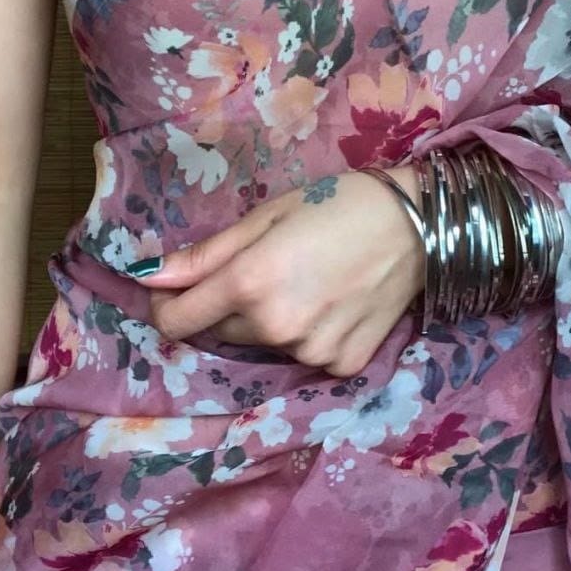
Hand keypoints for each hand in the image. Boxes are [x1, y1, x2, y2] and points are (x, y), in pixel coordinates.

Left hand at [127, 166, 424, 377]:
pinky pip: (305, 356)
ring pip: (265, 343)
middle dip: (228, 306)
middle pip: (221, 331)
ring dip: (271, 321)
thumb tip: (150, 277)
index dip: (167, 308)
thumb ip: (206, 254)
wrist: (420, 225)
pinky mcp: (342, 366)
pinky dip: (310, 335)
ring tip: (309, 283)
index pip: (176, 321)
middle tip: (268, 270)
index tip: (176, 293)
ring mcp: (311, 352)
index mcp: (249, 282)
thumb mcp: (267, 217)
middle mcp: (275, 326)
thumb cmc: (337, 205)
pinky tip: (335, 305)